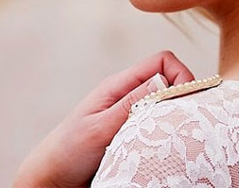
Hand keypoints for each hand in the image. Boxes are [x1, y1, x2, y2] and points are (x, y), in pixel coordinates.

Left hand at [12, 50, 194, 187]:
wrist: (50, 181)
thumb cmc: (67, 151)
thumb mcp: (100, 127)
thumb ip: (131, 104)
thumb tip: (163, 80)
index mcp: (120, 85)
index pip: (162, 62)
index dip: (180, 73)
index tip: (187, 100)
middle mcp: (129, 96)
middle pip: (169, 81)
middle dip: (183, 95)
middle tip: (188, 120)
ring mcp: (132, 115)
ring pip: (166, 104)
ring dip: (175, 115)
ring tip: (176, 134)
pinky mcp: (134, 135)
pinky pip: (159, 125)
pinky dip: (168, 132)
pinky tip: (166, 146)